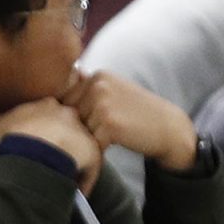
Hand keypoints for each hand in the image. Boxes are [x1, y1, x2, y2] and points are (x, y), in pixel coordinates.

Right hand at [0, 98, 101, 194]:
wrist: (38, 149)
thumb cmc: (18, 133)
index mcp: (50, 104)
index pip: (53, 111)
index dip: (47, 124)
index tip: (41, 134)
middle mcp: (70, 114)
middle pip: (72, 126)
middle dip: (66, 138)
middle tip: (53, 153)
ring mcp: (84, 133)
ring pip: (84, 146)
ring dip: (76, 158)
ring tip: (64, 171)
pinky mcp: (94, 152)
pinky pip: (93, 167)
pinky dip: (85, 178)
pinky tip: (76, 187)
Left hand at [61, 72, 197, 172]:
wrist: (170, 130)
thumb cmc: (138, 114)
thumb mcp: (113, 92)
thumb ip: (87, 91)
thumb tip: (52, 96)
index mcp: (97, 75)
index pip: (68, 97)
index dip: (79, 113)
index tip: (97, 119)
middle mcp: (97, 85)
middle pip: (71, 113)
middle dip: (83, 125)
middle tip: (105, 130)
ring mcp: (102, 103)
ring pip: (80, 128)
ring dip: (92, 137)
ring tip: (112, 136)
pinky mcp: (109, 124)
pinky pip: (91, 142)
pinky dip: (100, 148)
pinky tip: (114, 145)